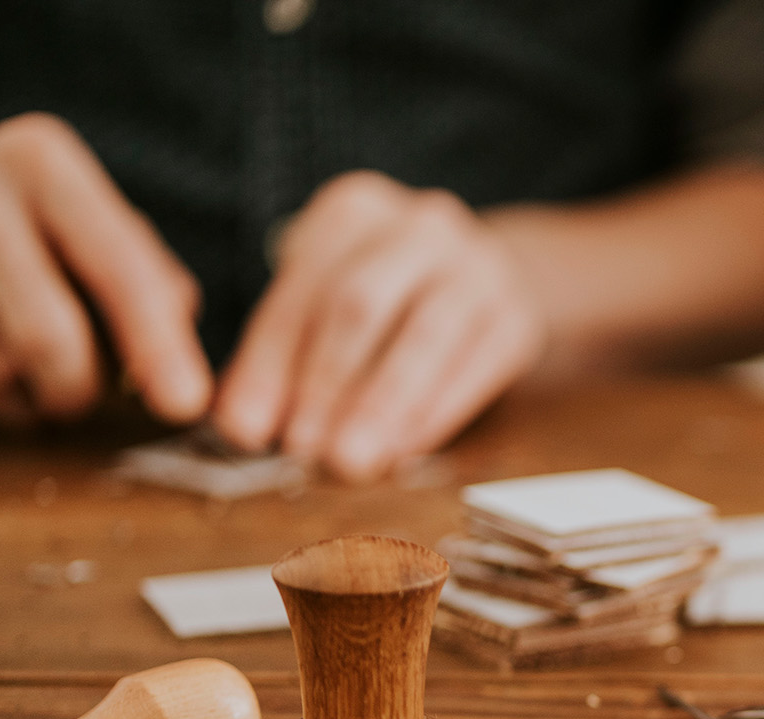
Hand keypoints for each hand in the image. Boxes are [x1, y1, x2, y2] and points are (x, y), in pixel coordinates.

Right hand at [0, 113, 210, 424]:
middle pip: (50, 339)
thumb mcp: (92, 228)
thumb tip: (177, 357)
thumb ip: (147, 280)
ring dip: (17, 398)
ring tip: (15, 369)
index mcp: (44, 162)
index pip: (120, 270)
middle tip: (72, 397)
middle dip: (74, 391)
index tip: (184, 402)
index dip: (157, 343)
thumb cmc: (32, 236)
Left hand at [214, 171, 544, 481]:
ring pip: (423, 338)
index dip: (269, 362)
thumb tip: (244, 425)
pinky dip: (435, 415)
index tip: (244, 429)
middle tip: (303, 452)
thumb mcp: (329, 304)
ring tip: (352, 464)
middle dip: (325, 384)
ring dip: (382, 406)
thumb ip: (284, 358)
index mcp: (355, 210)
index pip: (302, 290)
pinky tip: (404, 452)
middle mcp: (422, 226)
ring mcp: (480, 268)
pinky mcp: (518, 317)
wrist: (488, 283)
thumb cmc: (389, 303)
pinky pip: (475, 369)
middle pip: (360, 305)